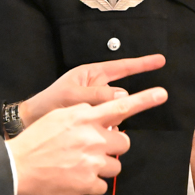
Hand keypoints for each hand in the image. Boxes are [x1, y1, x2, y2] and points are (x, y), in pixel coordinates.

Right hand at [9, 87, 167, 194]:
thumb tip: (99, 114)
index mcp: (84, 117)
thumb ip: (84, 113)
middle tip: (96, 148)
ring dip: (102, 165)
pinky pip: (102, 185)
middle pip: (123, 143)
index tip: (162, 93)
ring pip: (115, 166)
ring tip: (81, 163)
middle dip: (113, 146)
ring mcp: (91, 163)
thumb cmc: (37, 139)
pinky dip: (91, 183)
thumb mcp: (60, 115)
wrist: (18, 165)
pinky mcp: (87, 184)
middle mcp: (91, 138)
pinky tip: (76, 176)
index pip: (120, 106)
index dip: (144, 99)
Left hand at [19, 54, 165, 125]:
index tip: (161, 60)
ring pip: (118, 112)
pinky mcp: (96, 120)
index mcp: (92, 74)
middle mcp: (97, 88)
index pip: (122, 67)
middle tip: (101, 113)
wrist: (33, 123)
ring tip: (92, 125)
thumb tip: (121, 95)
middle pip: (122, 94)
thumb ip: (96, 95)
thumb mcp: (71, 95)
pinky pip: (111, 124)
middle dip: (120, 105)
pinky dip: (107, 129)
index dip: (143, 64)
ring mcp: (98, 105)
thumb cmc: (49, 103)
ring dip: (111, 120)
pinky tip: (95, 134)